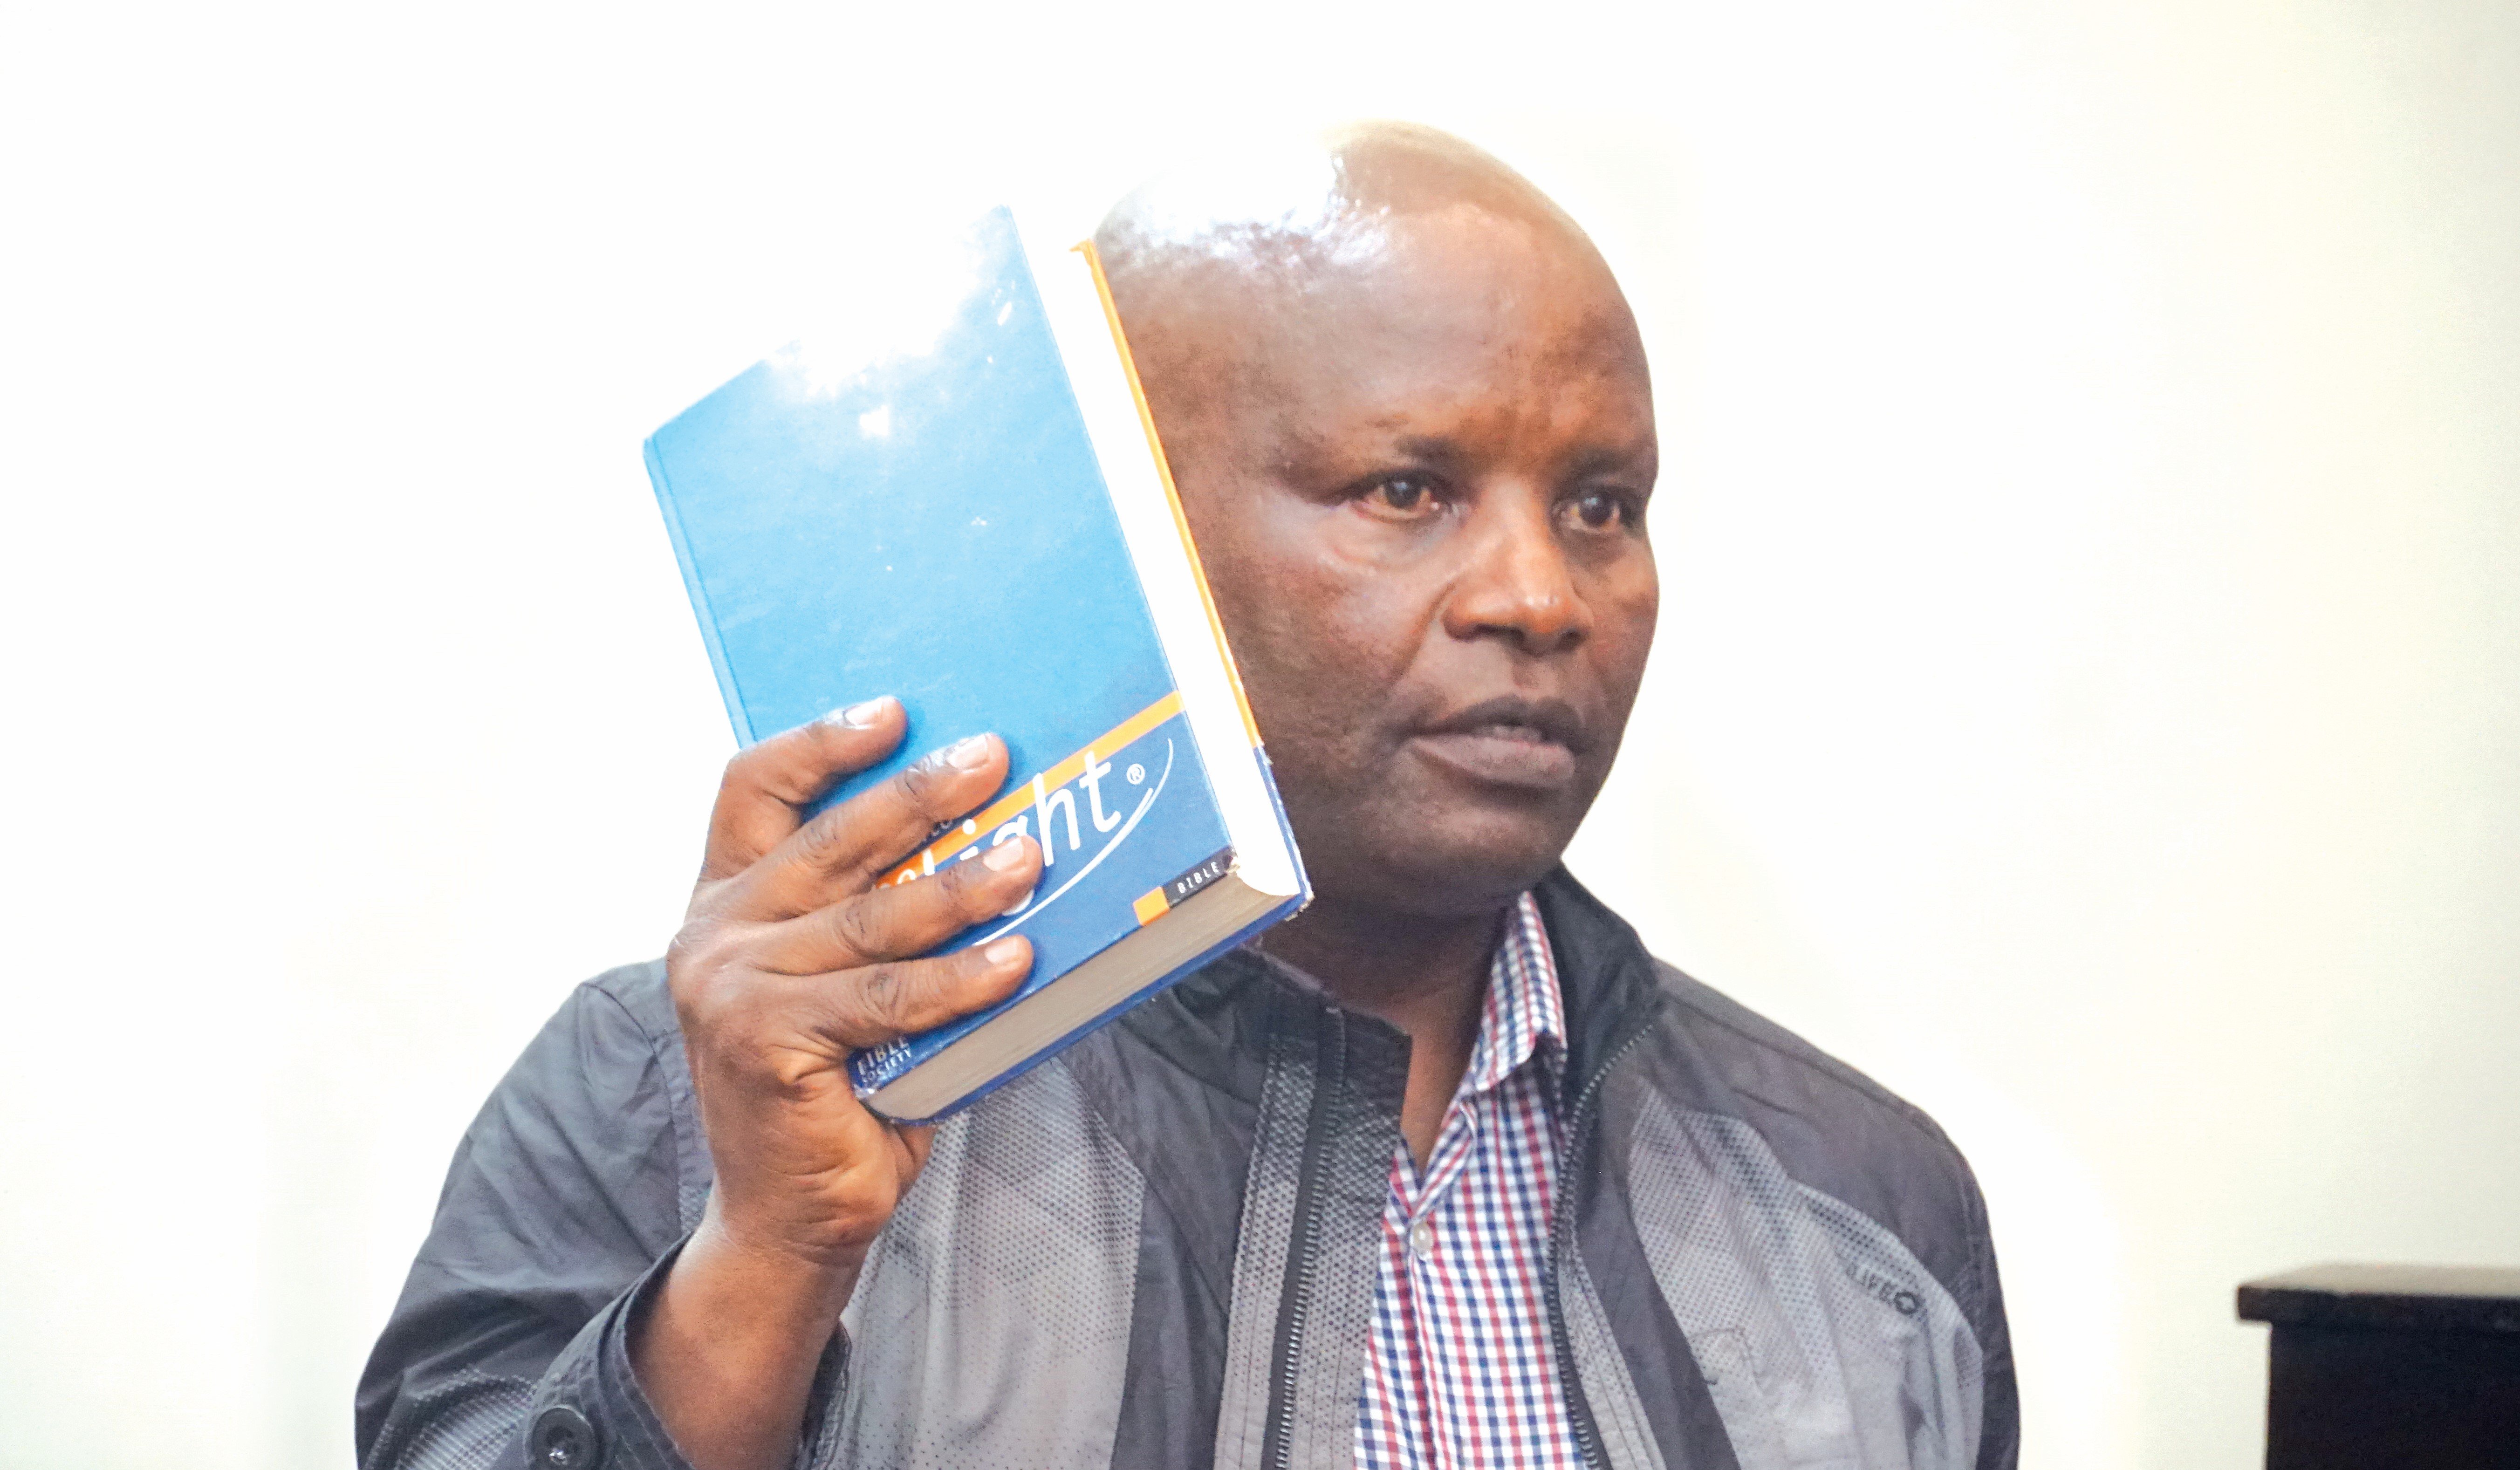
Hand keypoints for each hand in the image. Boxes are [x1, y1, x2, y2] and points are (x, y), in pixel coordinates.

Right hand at [632, 697, 1040, 1469]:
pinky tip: (1016, 963)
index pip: (754, 788)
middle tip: (992, 760)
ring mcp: (731, 986)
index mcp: (727, 901)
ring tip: (1028, 858)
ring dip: (959, 884)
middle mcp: (714, 933)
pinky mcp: (764, 1040)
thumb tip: (992, 834)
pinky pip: (885, 997)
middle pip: (829, 837)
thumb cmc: (841, 1087)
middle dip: (919, 793)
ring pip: (869, 917)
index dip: (823, 742)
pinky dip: (959, 980)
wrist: (791, 1215)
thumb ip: (878, 913)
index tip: (897, 712)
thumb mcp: (846, 979)